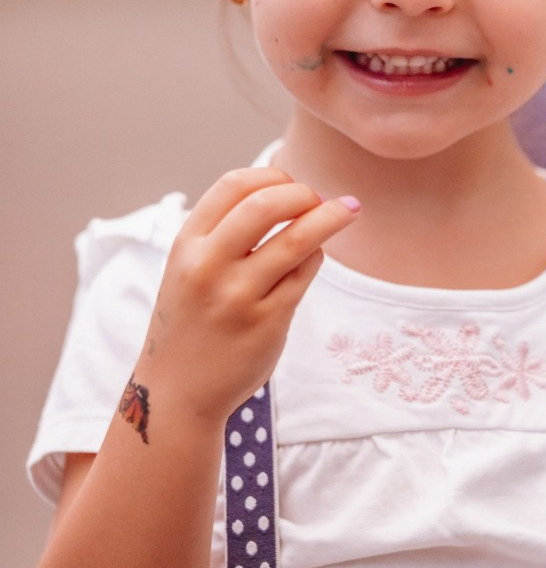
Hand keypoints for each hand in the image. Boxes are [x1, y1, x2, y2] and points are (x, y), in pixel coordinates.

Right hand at [135, 167, 357, 428]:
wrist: (176, 392)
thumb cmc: (190, 322)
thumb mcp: (188, 269)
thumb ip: (223, 234)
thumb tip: (283, 193)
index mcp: (186, 245)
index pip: (233, 185)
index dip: (270, 175)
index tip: (288, 182)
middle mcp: (209, 266)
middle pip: (266, 204)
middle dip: (301, 193)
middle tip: (317, 198)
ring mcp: (239, 296)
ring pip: (297, 238)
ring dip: (329, 216)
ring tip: (348, 209)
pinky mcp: (268, 322)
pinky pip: (305, 272)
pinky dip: (316, 255)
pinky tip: (314, 256)